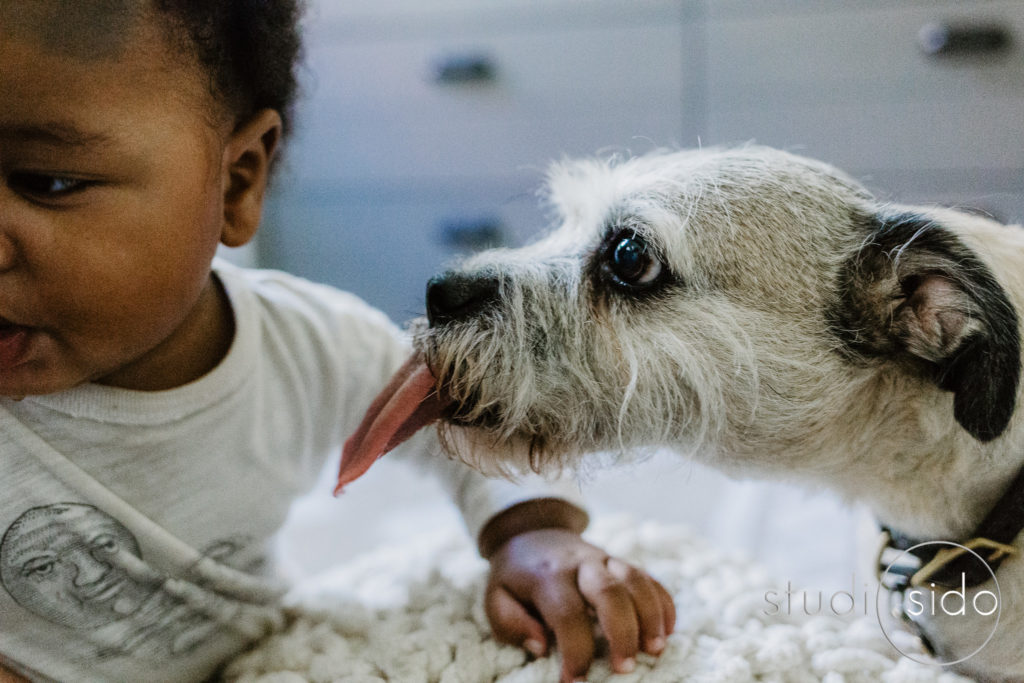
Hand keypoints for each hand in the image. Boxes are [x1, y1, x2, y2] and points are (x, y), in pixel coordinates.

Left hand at [484, 528, 675, 682]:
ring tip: (655, 650)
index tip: (574, 680)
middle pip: (609, 591)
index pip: (566, 613)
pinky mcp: (621, 562)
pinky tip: (668, 630)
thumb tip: (541, 646)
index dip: (574, 650)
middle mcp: (580, 564)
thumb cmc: (515, 577)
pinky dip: (663, 602)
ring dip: (650, 615)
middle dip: (622, 632)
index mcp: (547, 577)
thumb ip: (512, 624)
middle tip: (624, 668)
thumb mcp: (496, 598)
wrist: (532, 532)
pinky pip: (649, 577)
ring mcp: (604, 559)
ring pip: (635, 580)